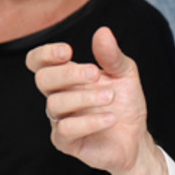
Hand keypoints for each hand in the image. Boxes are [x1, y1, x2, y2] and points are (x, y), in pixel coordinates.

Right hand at [27, 27, 168, 174]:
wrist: (136, 137)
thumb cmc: (126, 103)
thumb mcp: (125, 73)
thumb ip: (112, 55)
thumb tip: (102, 32)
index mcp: (67, 76)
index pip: (38, 62)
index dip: (44, 54)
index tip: (67, 51)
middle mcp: (59, 96)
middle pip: (43, 80)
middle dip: (67, 74)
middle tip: (94, 74)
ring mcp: (60, 120)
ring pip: (55, 104)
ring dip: (85, 98)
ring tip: (111, 97)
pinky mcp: (66, 142)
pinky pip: (65, 130)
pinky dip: (89, 122)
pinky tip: (111, 118)